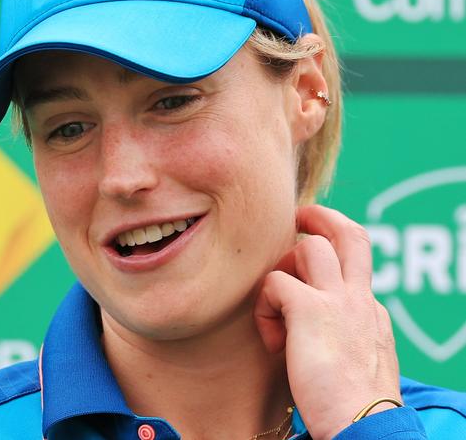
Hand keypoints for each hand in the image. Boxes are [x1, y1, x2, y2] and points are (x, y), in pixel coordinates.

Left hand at [254, 205, 401, 439]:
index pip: (355, 261)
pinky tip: (272, 341)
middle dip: (320, 216)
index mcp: (370, 310)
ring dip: (282, 270)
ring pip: (307, 246)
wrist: (362, 427)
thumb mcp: (357, 359)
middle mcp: (359, 298)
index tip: (310, 255)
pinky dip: (264, 307)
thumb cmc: (352, 405)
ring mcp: (338, 300)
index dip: (331, 253)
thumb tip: (317, 324)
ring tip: (276, 310)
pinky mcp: (311, 309)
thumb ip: (344, 332)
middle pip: (350, 233)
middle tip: (297, 217)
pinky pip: (274, 283)